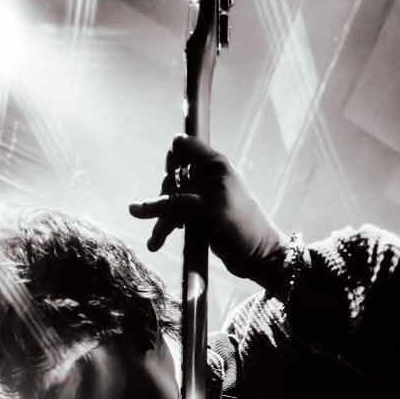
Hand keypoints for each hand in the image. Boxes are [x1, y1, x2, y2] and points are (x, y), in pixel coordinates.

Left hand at [129, 134, 286, 284]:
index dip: (170, 160)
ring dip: (159, 220)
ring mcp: (215, 186)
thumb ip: (198, 187)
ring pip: (170, 194)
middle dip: (162, 200)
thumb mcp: (219, 201)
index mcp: (220, 164)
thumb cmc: (239, 234)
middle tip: (165, 228)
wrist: (263, 254)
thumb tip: (166, 182)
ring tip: (156, 241)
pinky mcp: (211, 206)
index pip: (183, 144)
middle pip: (170, 176)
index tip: (168, 181)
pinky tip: (136, 211)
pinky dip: (153, 209)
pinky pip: (173, 204)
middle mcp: (217, 169)